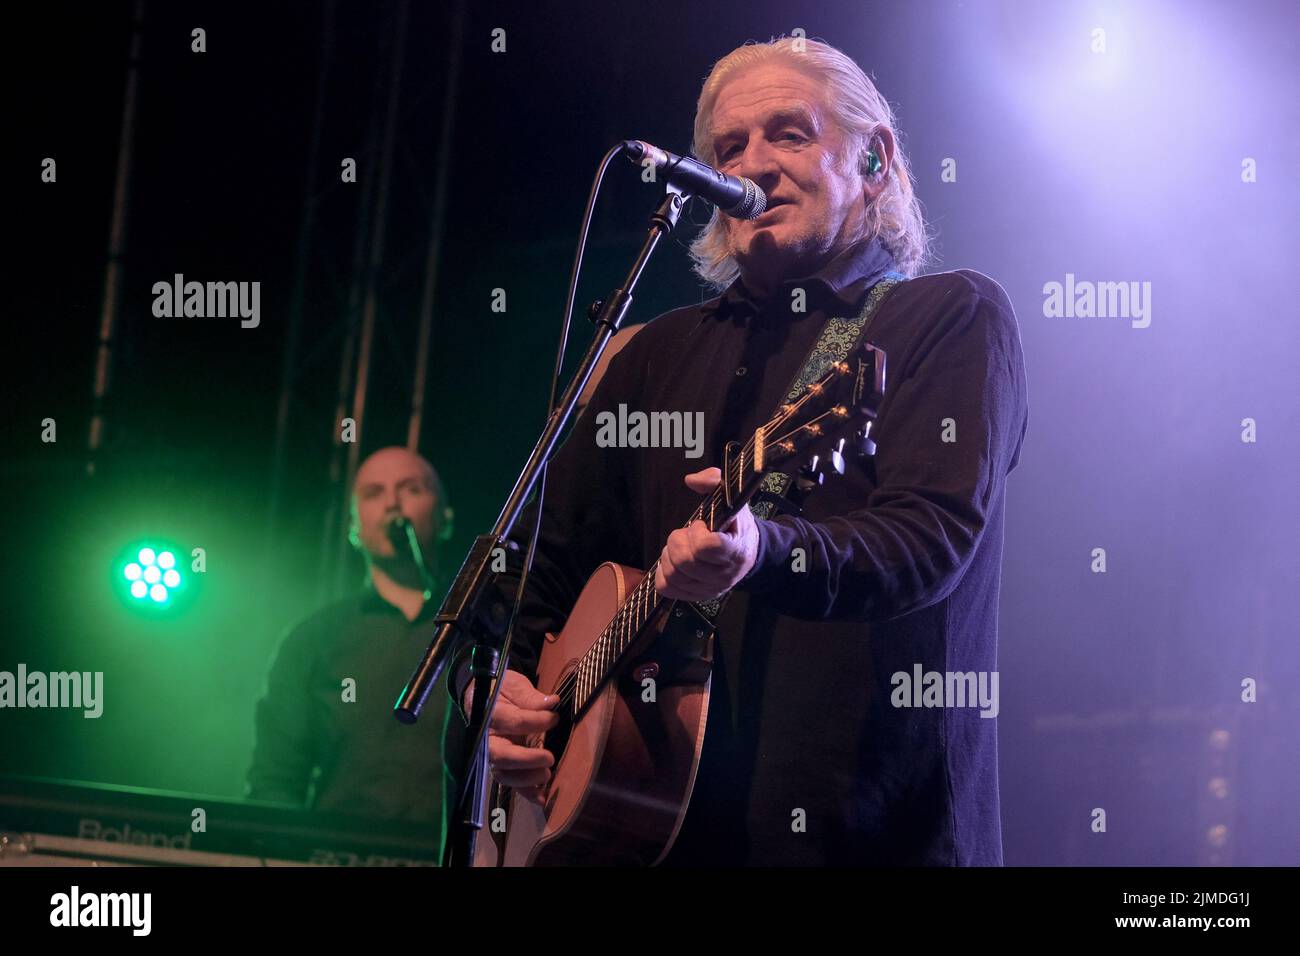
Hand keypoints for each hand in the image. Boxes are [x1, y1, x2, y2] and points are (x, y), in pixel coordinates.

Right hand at [463, 669, 558, 804]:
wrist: (484, 696)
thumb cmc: (501, 689)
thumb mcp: (514, 685)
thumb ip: (529, 696)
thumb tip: (551, 703)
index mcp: (488, 712)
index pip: (510, 721)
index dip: (534, 721)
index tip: (554, 718)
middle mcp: (487, 738)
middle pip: (500, 755)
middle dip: (526, 760)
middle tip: (549, 757)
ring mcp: (492, 754)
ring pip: (503, 774)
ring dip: (526, 779)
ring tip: (548, 775)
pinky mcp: (501, 765)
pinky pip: (510, 783)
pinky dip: (526, 793)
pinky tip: (542, 798)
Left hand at [653, 466, 759, 601]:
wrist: (748, 554)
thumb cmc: (735, 526)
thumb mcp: (731, 500)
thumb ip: (713, 481)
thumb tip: (691, 480)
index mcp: (735, 550)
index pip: (707, 547)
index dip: (697, 533)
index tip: (700, 526)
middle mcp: (724, 574)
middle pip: (684, 561)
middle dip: (678, 542)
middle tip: (686, 535)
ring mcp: (710, 588)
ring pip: (673, 575)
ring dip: (669, 557)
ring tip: (681, 547)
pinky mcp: (697, 595)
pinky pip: (667, 588)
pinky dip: (663, 574)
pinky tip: (673, 563)